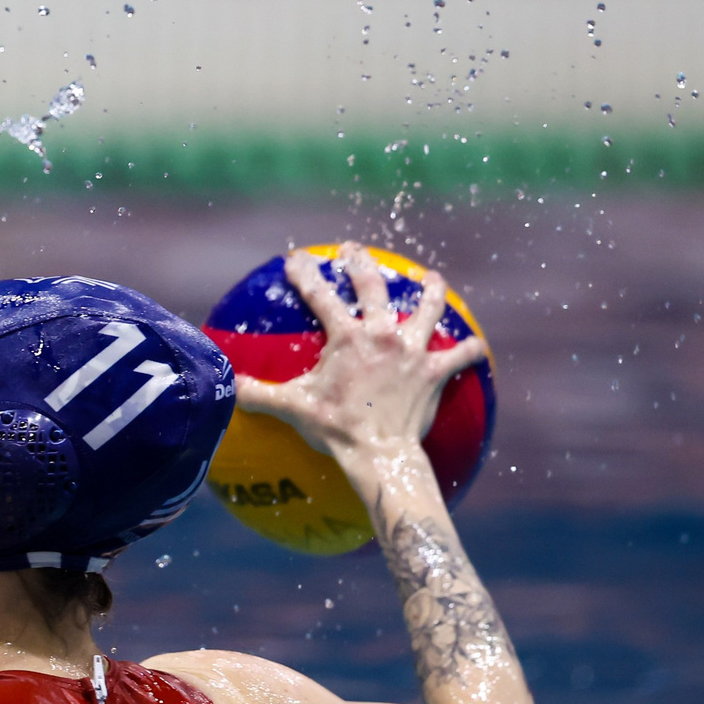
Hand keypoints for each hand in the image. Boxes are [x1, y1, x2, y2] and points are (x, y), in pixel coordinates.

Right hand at [232, 244, 486, 484]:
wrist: (380, 452)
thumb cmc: (336, 429)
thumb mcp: (291, 408)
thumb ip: (257, 393)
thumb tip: (225, 383)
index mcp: (347, 337)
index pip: (320, 295)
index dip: (305, 273)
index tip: (296, 258)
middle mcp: (382, 333)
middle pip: (373, 286)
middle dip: (360, 263)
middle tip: (354, 251)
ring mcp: (413, 350)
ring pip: (427, 309)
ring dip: (429, 290)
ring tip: (430, 278)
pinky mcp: (435, 371)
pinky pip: (460, 355)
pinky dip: (469, 350)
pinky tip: (477, 345)